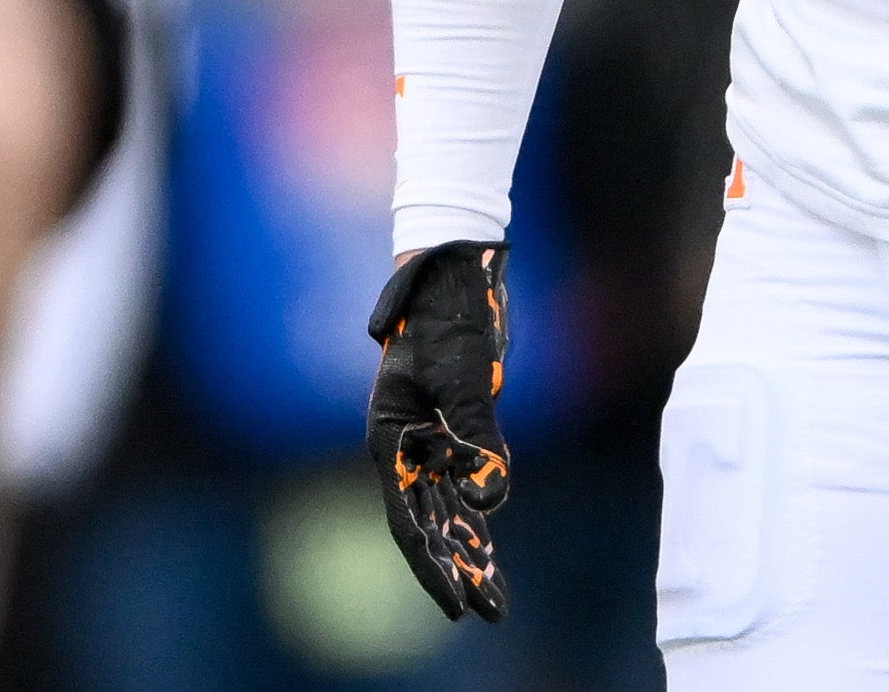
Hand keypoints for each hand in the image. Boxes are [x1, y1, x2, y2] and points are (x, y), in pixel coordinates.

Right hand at [366, 241, 512, 621]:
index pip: (409, 521)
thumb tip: (494, 495)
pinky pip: (464, 484)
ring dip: (472, 551)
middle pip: (429, 525)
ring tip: (498, 599)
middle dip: (458, 571)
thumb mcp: (462, 374)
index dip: (433, 567)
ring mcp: (428, 439)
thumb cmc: (447, 318)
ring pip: (447, 511)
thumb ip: (479, 434)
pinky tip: (493, 545)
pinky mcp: (454, 428)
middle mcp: (404, 447)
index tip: (456, 606)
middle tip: (488, 613)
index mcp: (390, 438)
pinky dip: (480, 514)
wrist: (454, 274)